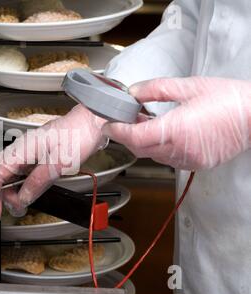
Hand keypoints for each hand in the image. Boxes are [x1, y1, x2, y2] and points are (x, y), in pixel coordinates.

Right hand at [0, 104, 107, 221]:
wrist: (90, 123)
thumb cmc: (76, 135)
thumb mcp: (58, 163)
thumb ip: (38, 181)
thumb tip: (22, 198)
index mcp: (22, 149)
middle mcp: (20, 150)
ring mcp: (27, 154)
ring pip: (7, 177)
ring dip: (6, 194)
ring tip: (14, 209)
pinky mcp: (35, 158)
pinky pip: (19, 175)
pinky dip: (17, 188)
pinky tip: (22, 197)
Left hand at [102, 77, 250, 169]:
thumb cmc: (228, 99)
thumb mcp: (189, 87)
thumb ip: (156, 89)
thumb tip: (134, 92)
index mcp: (176, 130)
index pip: (135, 136)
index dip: (117, 131)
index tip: (108, 125)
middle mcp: (180, 149)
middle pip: (140, 149)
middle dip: (127, 136)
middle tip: (122, 121)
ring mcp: (189, 159)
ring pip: (153, 155)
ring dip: (143, 142)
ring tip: (143, 123)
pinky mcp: (197, 163)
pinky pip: (169, 159)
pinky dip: (159, 148)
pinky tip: (162, 133)